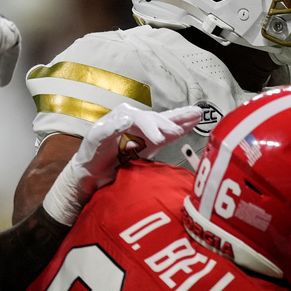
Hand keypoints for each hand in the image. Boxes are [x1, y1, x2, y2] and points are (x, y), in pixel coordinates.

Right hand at [42, 104, 202, 224]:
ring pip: (132, 120)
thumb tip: (190, 126)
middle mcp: (129, 121)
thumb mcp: (148, 151)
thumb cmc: (119, 162)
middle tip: (178, 132)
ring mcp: (112, 126)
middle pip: (151, 118)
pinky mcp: (95, 136)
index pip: (164, 118)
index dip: (181, 115)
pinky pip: (106, 129)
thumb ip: (166, 138)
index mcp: (144, 126)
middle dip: (166, 123)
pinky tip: (125, 122)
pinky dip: (115, 125)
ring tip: (159, 136)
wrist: (91, 177)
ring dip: (147, 126)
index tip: (199, 114)